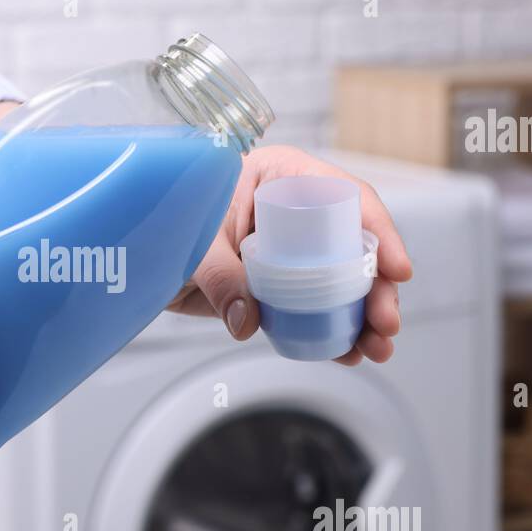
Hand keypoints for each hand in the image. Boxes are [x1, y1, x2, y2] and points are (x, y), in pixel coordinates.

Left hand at [167, 145, 412, 364]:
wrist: (135, 251)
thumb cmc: (165, 219)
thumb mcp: (192, 242)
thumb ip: (220, 276)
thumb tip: (248, 320)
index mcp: (283, 177)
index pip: (346, 198)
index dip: (379, 232)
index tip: (396, 269)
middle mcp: (296, 214)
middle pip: (354, 248)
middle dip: (377, 288)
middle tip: (385, 322)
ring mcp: (291, 254)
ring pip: (342, 283)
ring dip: (363, 318)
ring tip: (376, 349)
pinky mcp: (279, 288)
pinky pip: (313, 310)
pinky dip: (333, 333)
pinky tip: (349, 353)